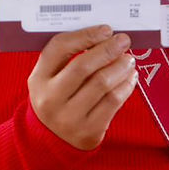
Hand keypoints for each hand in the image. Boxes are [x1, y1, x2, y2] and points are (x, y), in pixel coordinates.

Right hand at [28, 24, 137, 149]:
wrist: (50, 141)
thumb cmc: (57, 98)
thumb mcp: (50, 77)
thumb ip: (69, 56)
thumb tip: (105, 36)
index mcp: (38, 79)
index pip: (59, 48)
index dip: (85, 35)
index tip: (106, 29)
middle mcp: (50, 99)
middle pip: (83, 66)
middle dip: (108, 49)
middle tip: (123, 41)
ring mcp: (69, 118)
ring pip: (102, 84)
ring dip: (121, 67)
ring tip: (128, 59)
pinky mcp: (89, 131)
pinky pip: (113, 102)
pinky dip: (126, 85)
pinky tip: (130, 77)